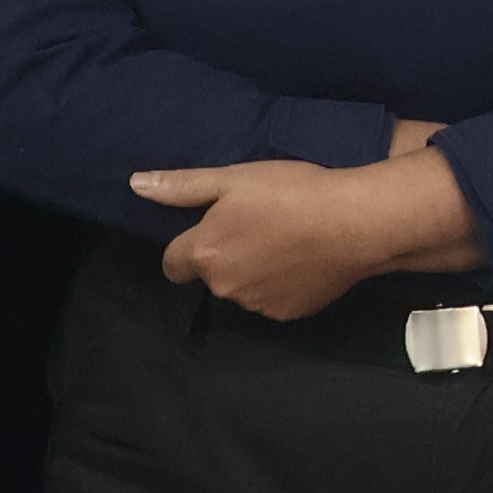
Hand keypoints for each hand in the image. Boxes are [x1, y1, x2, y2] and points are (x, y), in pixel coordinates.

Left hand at [127, 151, 474, 318]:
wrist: (356, 223)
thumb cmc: (292, 193)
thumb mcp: (234, 178)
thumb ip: (182, 187)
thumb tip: (136, 185)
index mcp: (205, 253)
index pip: (172, 262)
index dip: (187, 246)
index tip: (213, 229)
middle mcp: (224, 287)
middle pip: (211, 275)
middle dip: (225, 256)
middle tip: (258, 226)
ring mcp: (257, 305)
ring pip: (243, 289)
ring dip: (253, 272)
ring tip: (285, 242)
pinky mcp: (289, 314)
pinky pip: (274, 300)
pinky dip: (282, 285)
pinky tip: (304, 261)